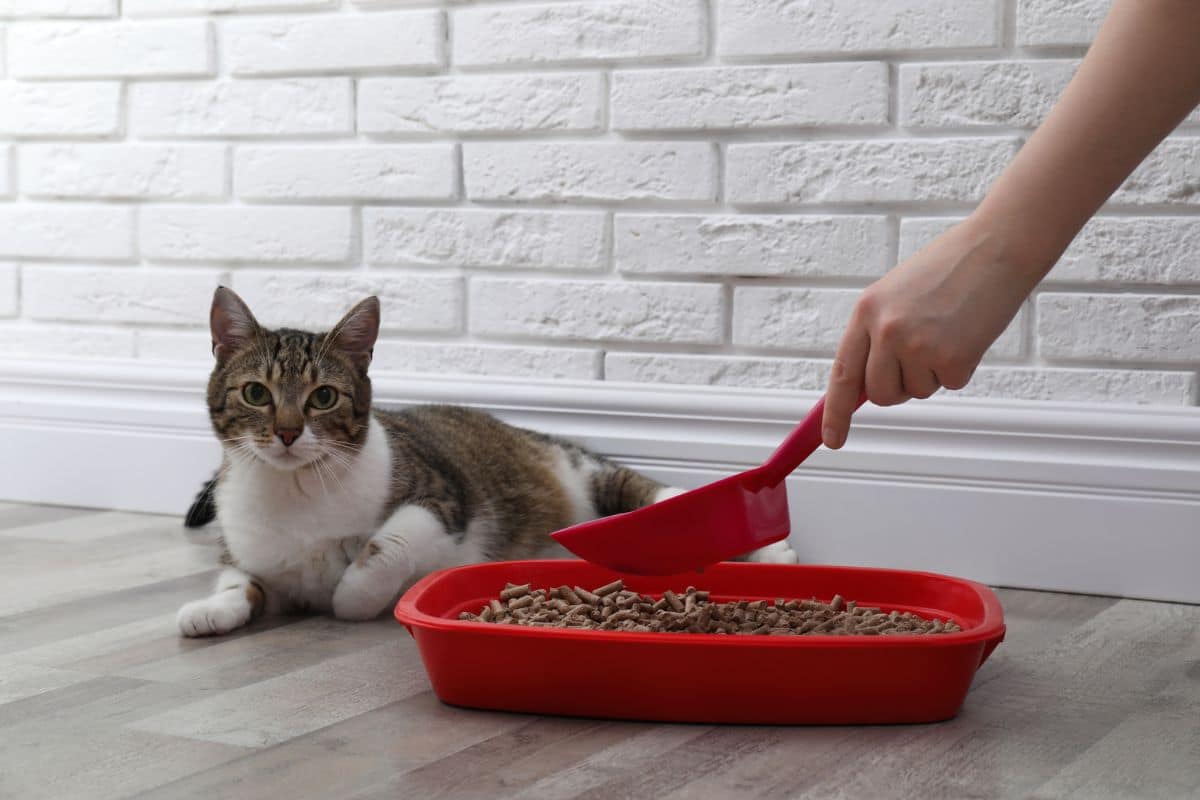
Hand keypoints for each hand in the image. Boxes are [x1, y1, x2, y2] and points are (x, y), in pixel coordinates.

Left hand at [822, 216, 1032, 448]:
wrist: (996, 247)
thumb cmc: (948, 269)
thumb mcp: (895, 294)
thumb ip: (876, 335)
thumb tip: (864, 385)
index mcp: (866, 312)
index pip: (843, 374)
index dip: (835, 413)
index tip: (832, 440)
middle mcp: (886, 331)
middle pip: (880, 393)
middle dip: (898, 387)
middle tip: (922, 356)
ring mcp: (918, 345)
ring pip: (916, 391)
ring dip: (933, 372)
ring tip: (947, 330)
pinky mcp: (952, 358)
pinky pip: (949, 384)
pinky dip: (961, 367)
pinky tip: (967, 333)